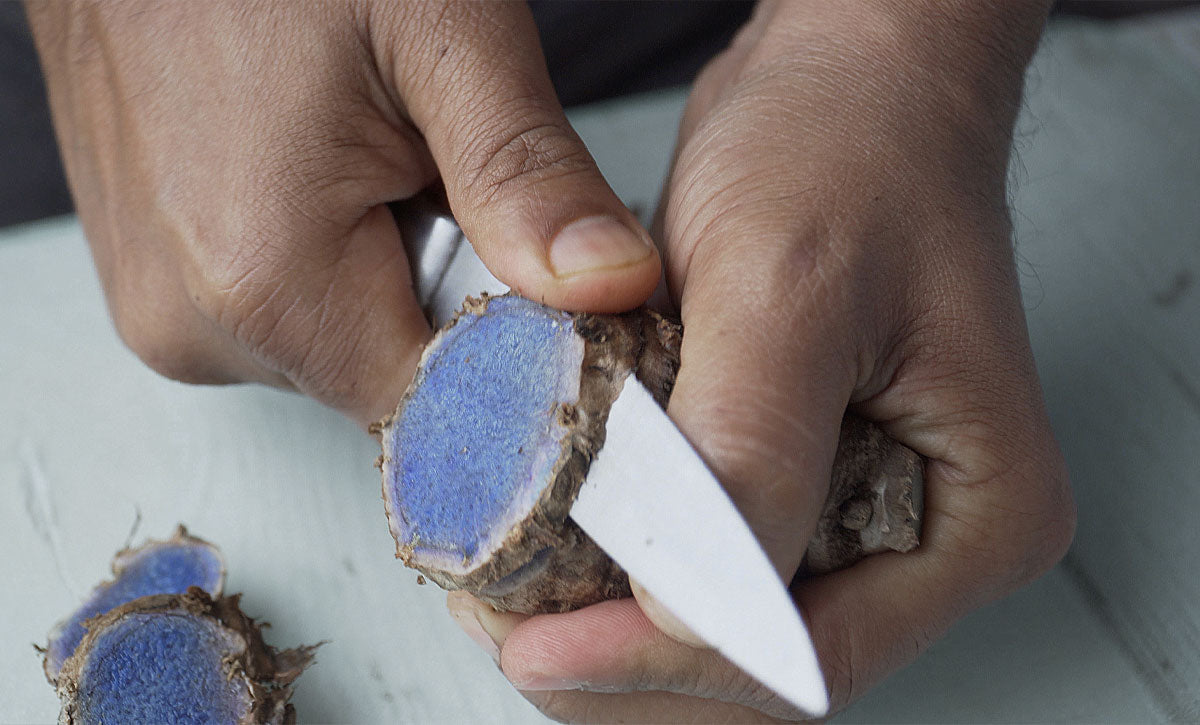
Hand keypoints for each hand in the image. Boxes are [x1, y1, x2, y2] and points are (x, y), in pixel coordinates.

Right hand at [26, 0, 659, 426]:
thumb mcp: (441, 35)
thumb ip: (525, 175)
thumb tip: (611, 287)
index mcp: (264, 280)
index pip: (442, 407)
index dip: (515, 355)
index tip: (549, 281)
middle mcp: (194, 325)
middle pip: (391, 379)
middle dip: (447, 295)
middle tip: (438, 172)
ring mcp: (164, 310)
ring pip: (341, 345)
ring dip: (387, 272)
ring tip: (367, 154)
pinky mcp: (158, 285)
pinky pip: (285, 312)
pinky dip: (332, 260)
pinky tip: (320, 172)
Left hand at [448, 1, 1074, 719]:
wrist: (843, 79)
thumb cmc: (852, 149)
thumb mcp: (792, 289)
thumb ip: (750, 454)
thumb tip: (689, 608)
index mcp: (976, 513)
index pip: (808, 656)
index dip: (665, 668)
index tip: (544, 650)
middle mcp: (921, 532)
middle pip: (758, 667)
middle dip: (625, 664)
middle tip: (508, 627)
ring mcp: (852, 509)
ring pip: (717, 627)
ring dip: (608, 626)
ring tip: (508, 593)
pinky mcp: (792, 473)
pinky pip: (700, 559)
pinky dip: (618, 566)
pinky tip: (545, 541)